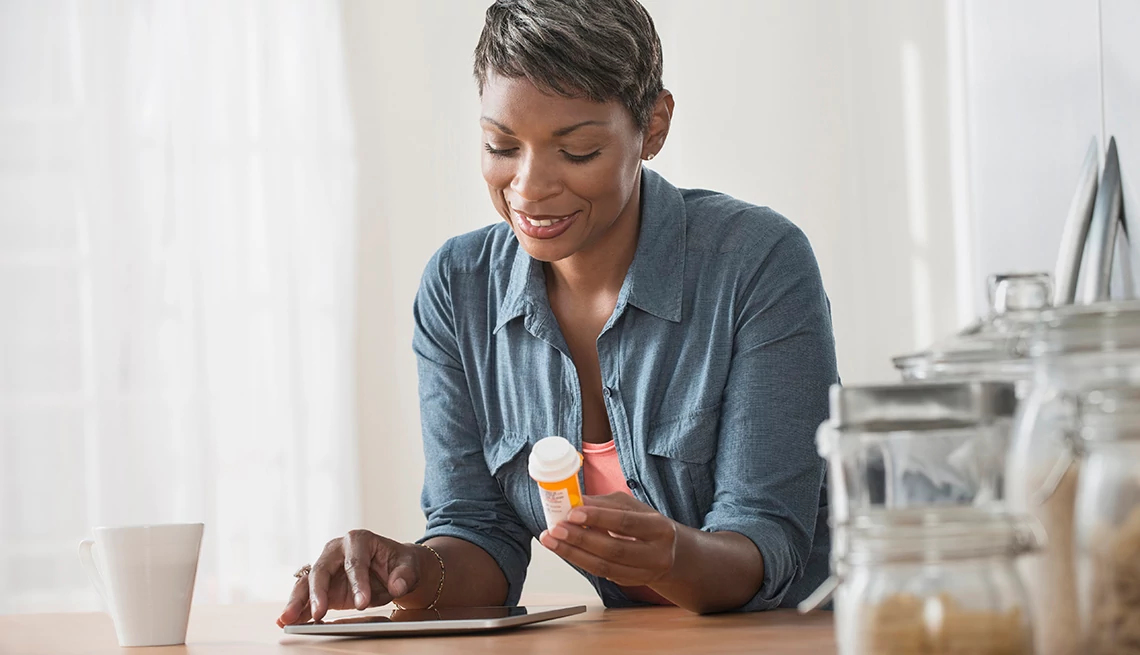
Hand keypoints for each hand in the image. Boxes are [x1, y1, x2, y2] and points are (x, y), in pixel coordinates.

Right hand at [276, 530, 423, 625]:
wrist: (394, 569)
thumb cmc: (400, 564)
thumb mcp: (409, 567)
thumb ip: (404, 576)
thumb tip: (397, 586)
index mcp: (358, 540)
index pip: (355, 562)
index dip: (357, 583)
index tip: (362, 603)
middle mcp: (336, 550)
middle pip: (321, 569)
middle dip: (318, 592)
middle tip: (319, 613)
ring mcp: (326, 567)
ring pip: (306, 582)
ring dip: (297, 601)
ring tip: (287, 619)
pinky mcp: (321, 585)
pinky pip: (305, 596)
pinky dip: (297, 609)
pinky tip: (286, 621)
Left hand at [539, 492, 677, 586]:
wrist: (667, 552)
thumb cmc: (646, 524)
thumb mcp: (631, 506)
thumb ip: (604, 504)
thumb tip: (575, 501)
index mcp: (660, 528)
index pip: (626, 522)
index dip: (598, 517)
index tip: (572, 513)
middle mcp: (657, 554)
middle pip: (613, 549)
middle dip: (580, 538)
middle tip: (556, 528)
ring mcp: (644, 573)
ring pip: (603, 566)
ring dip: (572, 553)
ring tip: (551, 540)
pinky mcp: (629, 583)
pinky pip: (600, 573)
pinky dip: (579, 560)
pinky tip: (564, 549)